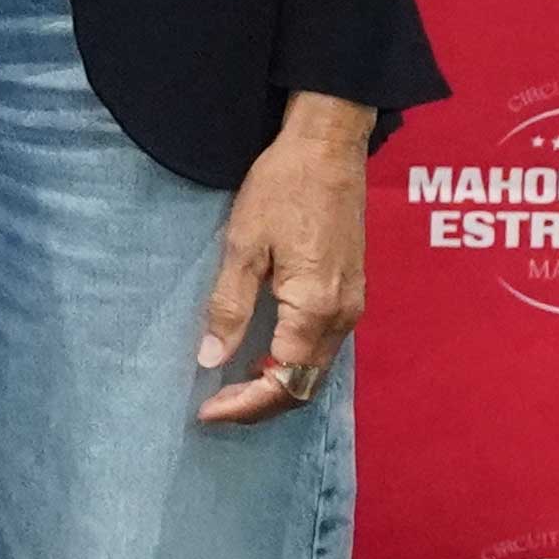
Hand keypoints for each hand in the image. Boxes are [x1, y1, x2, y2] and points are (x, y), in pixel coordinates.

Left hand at [196, 97, 371, 424]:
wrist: (328, 147)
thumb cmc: (282, 188)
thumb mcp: (242, 245)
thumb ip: (229, 306)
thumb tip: (211, 359)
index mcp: (315, 308)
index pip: (283, 381)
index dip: (244, 405)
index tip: (206, 412)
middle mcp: (342, 316)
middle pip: (304, 385)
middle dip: (259, 404)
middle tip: (214, 407)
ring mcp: (352, 305)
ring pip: (316, 370)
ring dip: (276, 386)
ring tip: (230, 388)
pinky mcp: (352, 293)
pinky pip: (323, 347)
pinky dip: (292, 363)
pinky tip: (260, 356)